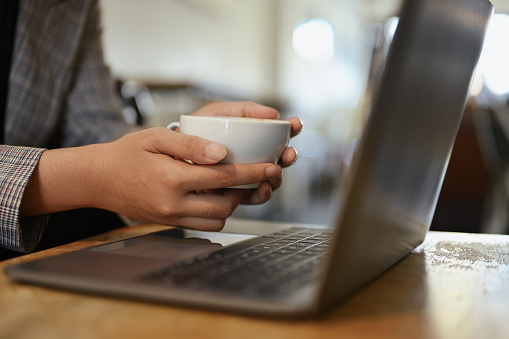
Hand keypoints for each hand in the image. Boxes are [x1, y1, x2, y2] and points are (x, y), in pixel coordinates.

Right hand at [20, 128, 281, 230]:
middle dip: (249, 190)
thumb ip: (190, 144)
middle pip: (226, 203)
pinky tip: (218, 195)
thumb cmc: (127, 153)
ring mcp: (171, 217)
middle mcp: (173, 204)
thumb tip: (223, 152)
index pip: (223, 177)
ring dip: (234, 203)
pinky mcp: (170, 223)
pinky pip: (204, 224)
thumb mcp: (155, 138)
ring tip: (241, 185)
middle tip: (262, 175)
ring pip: (218, 218)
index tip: (272, 166)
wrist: (99, 179)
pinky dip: (218, 213)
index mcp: (172, 178)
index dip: (252, 172)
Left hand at [191, 101, 302, 203]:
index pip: (277, 133)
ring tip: (274, 173)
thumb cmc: (191, 131)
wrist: (164, 155)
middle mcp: (250, 157)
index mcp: (249, 137)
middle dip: (288, 157)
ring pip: (269, 180)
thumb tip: (272, 114)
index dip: (291, 129)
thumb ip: (242, 110)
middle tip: (289, 154)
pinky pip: (251, 196)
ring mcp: (241, 176)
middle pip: (278, 159)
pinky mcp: (231, 193)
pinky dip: (260, 194)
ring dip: (277, 178)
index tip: (296, 125)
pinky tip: (262, 188)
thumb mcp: (215, 113)